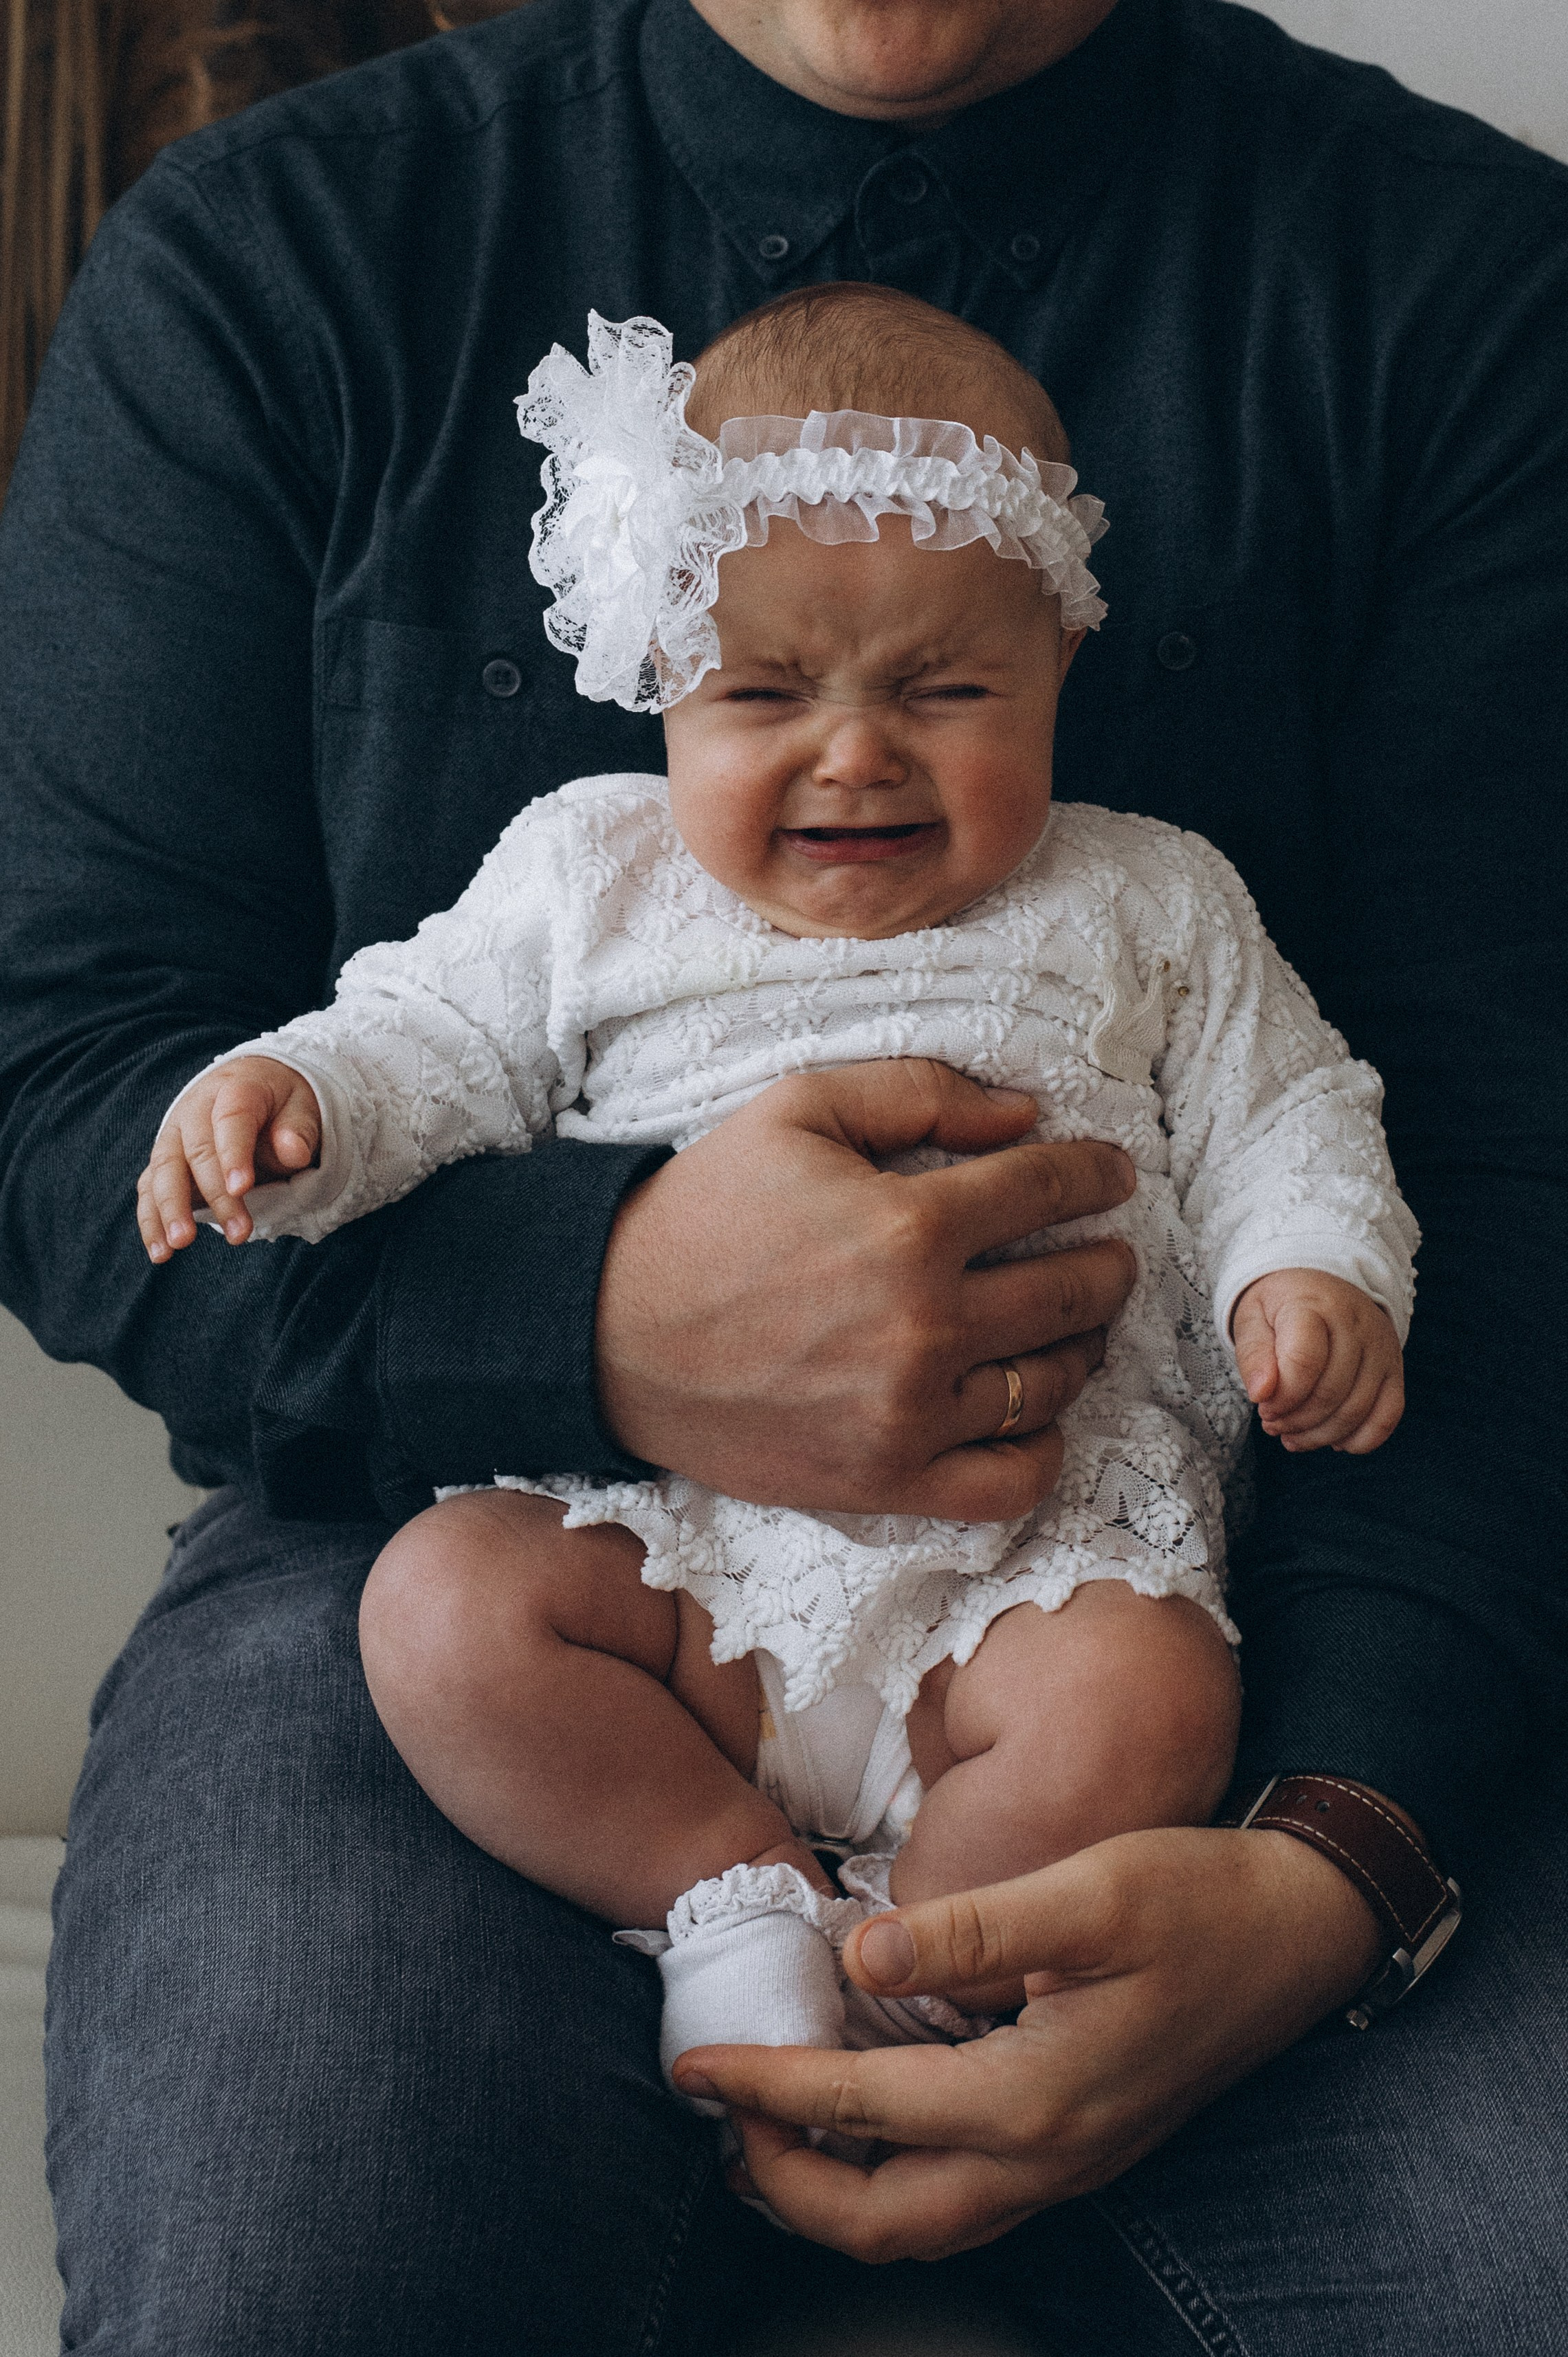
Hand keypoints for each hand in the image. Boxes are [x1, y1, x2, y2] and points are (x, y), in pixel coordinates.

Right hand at [137, 1055, 321, 1258]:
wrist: (253, 1086)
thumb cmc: (281, 1103)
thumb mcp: (302, 1106)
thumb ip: (299, 1129)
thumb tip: (294, 1151)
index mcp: (234, 1089)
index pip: (230, 1120)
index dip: (234, 1154)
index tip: (242, 1188)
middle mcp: (195, 1110)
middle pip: (196, 1151)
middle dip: (215, 1194)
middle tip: (238, 1233)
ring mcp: (174, 1135)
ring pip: (163, 1170)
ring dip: (170, 1210)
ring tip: (180, 1244)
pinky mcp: (164, 1161)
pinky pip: (149, 1189)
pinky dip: (151, 1220)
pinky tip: (160, 1252)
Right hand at [595, 1059, 1135, 1517]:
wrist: (609, 1333)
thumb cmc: (704, 1211)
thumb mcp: (797, 1108)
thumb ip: (919, 1094)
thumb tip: (1027, 1116)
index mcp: (909, 1226)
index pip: (1050, 1189)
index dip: (1097, 1173)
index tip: (1111, 1173)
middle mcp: (925, 1327)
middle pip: (1075, 1291)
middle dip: (1107, 1260)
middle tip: (1107, 1248)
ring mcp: (910, 1415)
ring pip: (1053, 1382)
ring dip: (1083, 1345)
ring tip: (1074, 1323)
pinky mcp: (885, 1481)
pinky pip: (1010, 1481)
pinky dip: (1043, 1449)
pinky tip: (1037, 1413)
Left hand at [673, 1825, 1383, 2261]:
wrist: (1301, 1931)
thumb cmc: (1201, 1900)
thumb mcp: (1090, 1893)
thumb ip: (971, 1929)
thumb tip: (859, 1958)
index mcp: (1036, 2098)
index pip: (863, 2109)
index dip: (766, 2088)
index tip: (691, 2066)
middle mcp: (1047, 2156)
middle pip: (879, 2219)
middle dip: (782, 2178)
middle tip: (721, 2107)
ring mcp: (1068, 2163)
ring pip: (920, 2224)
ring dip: (831, 2195)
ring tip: (767, 2132)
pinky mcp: (1079, 2144)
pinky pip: (960, 2199)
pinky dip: (889, 2180)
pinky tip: (864, 2120)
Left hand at [1231, 1269, 1403, 1452]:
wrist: (1322, 1287)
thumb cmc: (1281, 1308)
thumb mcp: (1252, 1319)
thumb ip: (1253, 1355)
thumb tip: (1261, 1394)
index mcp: (1315, 1306)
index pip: (1305, 1362)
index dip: (1282, 1396)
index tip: (1263, 1406)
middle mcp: (1356, 1325)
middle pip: (1331, 1392)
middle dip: (1295, 1420)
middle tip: (1272, 1423)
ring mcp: (1381, 1349)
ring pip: (1357, 1410)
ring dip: (1320, 1435)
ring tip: (1292, 1434)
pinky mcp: (1394, 1370)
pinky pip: (1388, 1416)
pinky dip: (1360, 1440)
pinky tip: (1333, 1440)